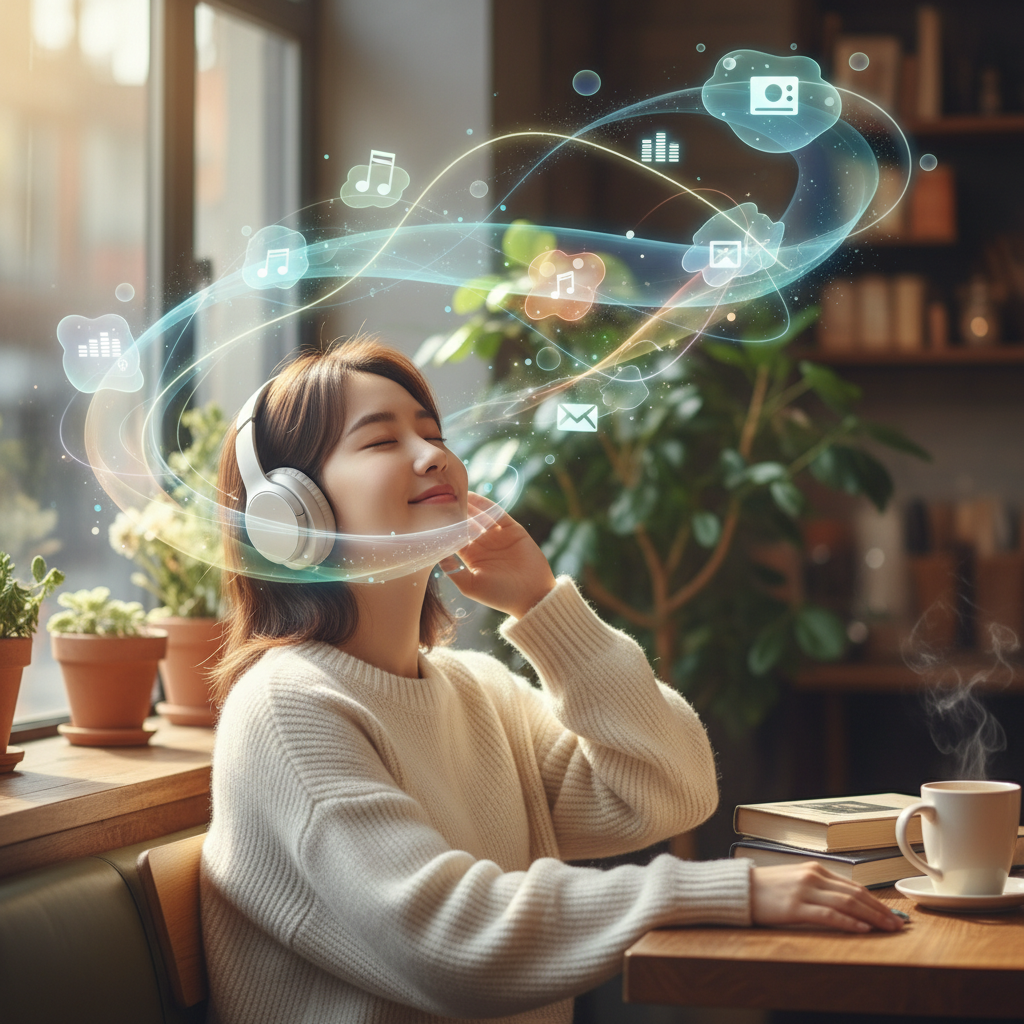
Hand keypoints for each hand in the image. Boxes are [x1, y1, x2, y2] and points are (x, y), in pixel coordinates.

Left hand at [440, 493, 556, 618]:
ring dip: (468, 506)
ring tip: (453, 495)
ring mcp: (498, 536)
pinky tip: (472, 497)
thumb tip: (436, 553)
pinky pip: (497, 513)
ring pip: (480, 516)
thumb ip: (453, 570)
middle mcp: (483, 544)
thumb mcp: (471, 586)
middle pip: (466, 523)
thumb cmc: (500, 595)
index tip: (431, 518)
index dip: (445, 528)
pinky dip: (485, 505)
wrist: (532, 595)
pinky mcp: (512, 530)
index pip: (454, 537)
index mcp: (471, 557)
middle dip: (455, 513)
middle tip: (440, 501)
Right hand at [751, 862, 903, 932]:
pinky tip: (862, 930)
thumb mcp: (796, 881)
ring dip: (872, 918)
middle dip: (880, 910)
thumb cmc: (766, 888)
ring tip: (889, 928)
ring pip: (847, 904)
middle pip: (855, 895)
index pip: (854, 886)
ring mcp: (804, 891)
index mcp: (815, 869)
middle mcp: (813, 876)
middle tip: (899, 924)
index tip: (892, 914)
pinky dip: (848, 922)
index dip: (876, 901)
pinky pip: (828, 915)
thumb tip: (845, 903)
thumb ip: (819, 887)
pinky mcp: (795, 907)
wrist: (739, 888)